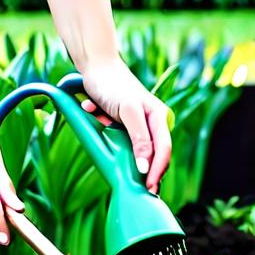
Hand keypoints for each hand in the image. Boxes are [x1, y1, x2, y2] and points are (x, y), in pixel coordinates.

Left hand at [79, 57, 172, 194]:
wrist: (95, 66)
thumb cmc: (113, 85)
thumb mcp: (128, 111)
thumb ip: (139, 138)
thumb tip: (145, 167)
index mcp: (159, 117)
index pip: (163, 150)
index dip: (157, 171)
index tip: (147, 188)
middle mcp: (152, 121)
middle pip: (152, 153)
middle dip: (141, 168)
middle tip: (134, 188)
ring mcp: (137, 123)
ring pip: (132, 147)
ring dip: (115, 142)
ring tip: (102, 122)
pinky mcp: (122, 123)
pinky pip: (116, 136)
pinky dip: (102, 127)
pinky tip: (91, 108)